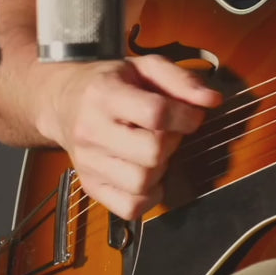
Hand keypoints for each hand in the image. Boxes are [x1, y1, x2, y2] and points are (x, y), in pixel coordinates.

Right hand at [39, 55, 223, 220]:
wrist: (63, 101)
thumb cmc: (111, 82)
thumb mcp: (144, 67)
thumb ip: (181, 79)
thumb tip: (213, 100)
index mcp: (105, 95)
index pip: (156, 113)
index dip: (186, 117)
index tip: (192, 116)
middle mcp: (91, 131)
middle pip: (152, 151)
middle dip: (173, 142)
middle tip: (169, 132)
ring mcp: (88, 163)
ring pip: (141, 182)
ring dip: (161, 168)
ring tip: (156, 151)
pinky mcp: (90, 186)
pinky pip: (129, 207)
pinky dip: (149, 197)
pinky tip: (150, 177)